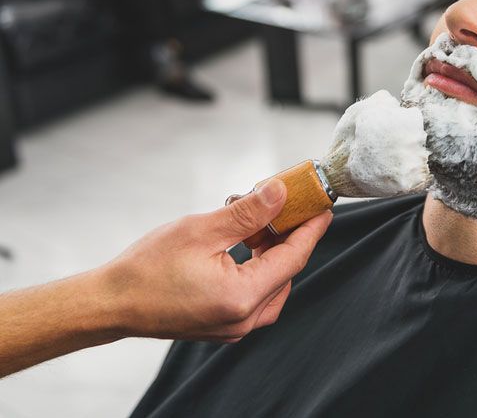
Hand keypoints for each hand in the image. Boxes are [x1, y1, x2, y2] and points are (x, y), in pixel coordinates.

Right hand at [100, 179, 332, 342]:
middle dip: (290, 237)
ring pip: (273, 285)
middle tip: (289, 206)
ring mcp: (234, 327)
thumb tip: (280, 192)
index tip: (323, 207)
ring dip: (273, 252)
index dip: (311, 229)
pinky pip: (256, 295)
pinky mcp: (223, 325)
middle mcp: (244, 320)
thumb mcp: (202, 229)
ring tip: (262, 222)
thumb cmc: (147, 268)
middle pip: (286, 273)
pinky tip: (247, 243)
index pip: (293, 258)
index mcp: (242, 298)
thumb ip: (248, 212)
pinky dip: (258, 268)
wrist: (110, 303)